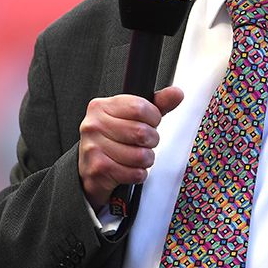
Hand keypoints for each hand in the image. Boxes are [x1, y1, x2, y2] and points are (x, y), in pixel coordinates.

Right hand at [77, 86, 183, 210]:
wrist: (90, 169)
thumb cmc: (114, 140)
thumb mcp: (134, 117)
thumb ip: (157, 104)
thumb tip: (177, 93)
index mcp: (101, 106)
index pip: (139, 107)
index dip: (153, 118)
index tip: (150, 123)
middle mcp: (94, 125)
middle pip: (141, 132)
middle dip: (152, 141)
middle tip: (144, 143)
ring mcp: (93, 148)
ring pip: (140, 156)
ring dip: (146, 160)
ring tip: (137, 157)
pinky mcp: (98, 170)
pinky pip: (135, 173)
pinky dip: (139, 174)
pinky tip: (129, 169)